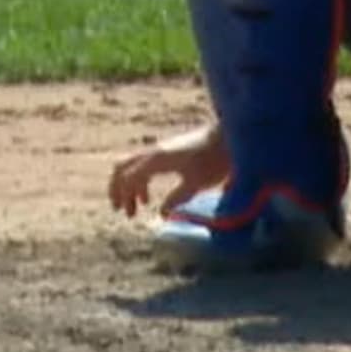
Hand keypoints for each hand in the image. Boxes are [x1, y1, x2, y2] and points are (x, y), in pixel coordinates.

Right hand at [108, 120, 229, 216]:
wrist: (232, 136)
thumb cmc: (215, 160)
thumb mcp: (197, 183)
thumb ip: (177, 198)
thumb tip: (162, 213)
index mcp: (157, 159)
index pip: (127, 177)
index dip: (123, 196)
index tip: (128, 214)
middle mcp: (154, 152)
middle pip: (122, 167)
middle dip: (118, 189)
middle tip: (124, 210)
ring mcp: (161, 149)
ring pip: (132, 166)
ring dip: (130, 187)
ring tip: (137, 208)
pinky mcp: (169, 149)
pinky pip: (144, 164)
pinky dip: (140, 180)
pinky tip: (149, 196)